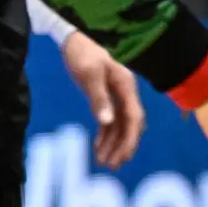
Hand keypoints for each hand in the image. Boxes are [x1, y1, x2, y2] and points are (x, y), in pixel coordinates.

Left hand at [60, 31, 144, 167]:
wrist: (72, 40)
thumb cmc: (82, 54)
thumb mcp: (89, 75)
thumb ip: (99, 98)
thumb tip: (107, 122)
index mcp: (126, 85)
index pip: (134, 117)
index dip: (131, 138)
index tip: (122, 156)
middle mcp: (125, 92)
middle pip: (131, 124)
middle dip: (123, 146)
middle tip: (112, 165)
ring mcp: (116, 96)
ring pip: (120, 125)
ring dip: (114, 144)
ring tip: (103, 162)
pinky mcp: (106, 97)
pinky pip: (110, 121)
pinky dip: (105, 135)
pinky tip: (98, 148)